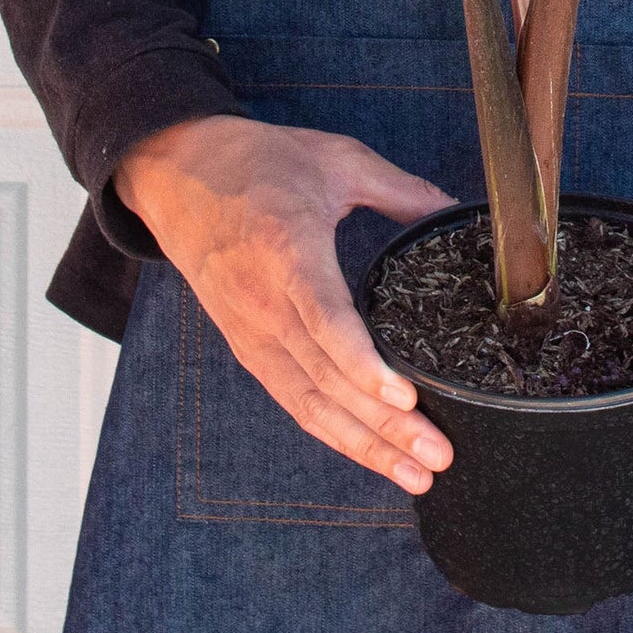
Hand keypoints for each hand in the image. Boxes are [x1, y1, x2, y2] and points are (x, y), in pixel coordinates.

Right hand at [115, 114, 456, 493]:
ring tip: (416, 473)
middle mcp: (264, 304)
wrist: (178, 173)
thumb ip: (400, 190)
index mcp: (288, 252)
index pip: (326, 322)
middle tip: (438, 456)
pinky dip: (331, 431)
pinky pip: (291, 397)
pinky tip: (369, 452)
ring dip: (363, 444)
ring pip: (309, 403)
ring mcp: (251, 332)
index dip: (364, 366)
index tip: (405, 399)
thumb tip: (453, 211)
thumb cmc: (259, 162)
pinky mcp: (247, 345)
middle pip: (326, 379)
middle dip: (384, 427)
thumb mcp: (337, 159)